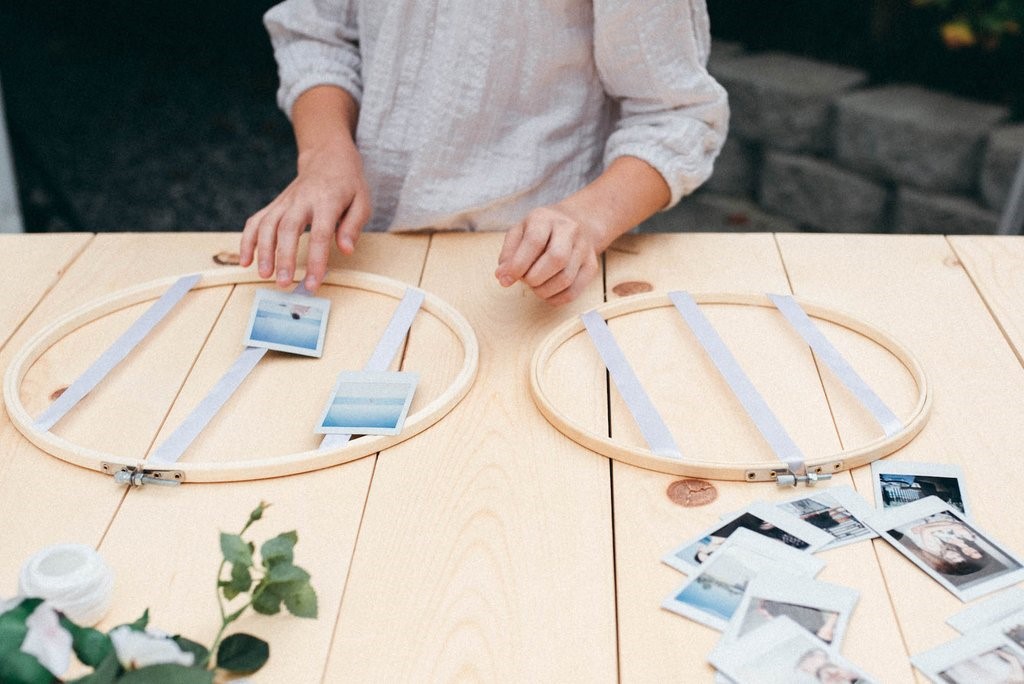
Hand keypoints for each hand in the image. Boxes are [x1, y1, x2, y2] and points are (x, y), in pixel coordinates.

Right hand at [240, 137, 369, 290]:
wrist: (327, 157)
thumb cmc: (348, 184)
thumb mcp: (362, 202)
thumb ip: (353, 226)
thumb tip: (346, 250)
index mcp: (327, 201)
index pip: (320, 234)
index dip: (316, 260)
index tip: (313, 283)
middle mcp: (301, 200)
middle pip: (288, 229)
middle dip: (283, 258)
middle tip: (283, 282)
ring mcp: (285, 201)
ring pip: (267, 225)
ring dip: (263, 251)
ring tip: (264, 275)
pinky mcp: (275, 204)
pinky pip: (256, 221)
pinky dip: (247, 240)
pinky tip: (245, 261)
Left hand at [494, 205, 600, 305]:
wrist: (578, 222)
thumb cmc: (541, 230)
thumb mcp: (520, 231)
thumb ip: (508, 253)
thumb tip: (503, 276)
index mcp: (546, 218)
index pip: (534, 241)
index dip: (518, 264)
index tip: (506, 279)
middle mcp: (569, 230)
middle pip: (557, 259)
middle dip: (534, 278)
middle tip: (525, 281)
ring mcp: (584, 248)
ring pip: (566, 278)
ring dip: (544, 290)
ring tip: (535, 286)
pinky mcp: (591, 266)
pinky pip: (574, 291)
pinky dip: (556, 299)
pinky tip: (547, 293)